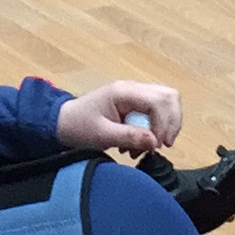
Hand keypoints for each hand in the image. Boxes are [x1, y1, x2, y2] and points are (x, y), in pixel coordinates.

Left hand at [55, 81, 181, 155]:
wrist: (63, 123)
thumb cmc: (78, 126)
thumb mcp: (102, 135)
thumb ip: (129, 137)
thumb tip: (155, 142)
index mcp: (123, 92)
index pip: (158, 101)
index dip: (164, 124)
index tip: (157, 145)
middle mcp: (132, 88)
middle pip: (168, 96)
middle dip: (171, 122)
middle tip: (162, 144)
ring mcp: (134, 94)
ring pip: (166, 103)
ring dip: (164, 126)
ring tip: (150, 145)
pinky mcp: (135, 104)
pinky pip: (156, 112)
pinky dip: (155, 128)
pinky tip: (141, 143)